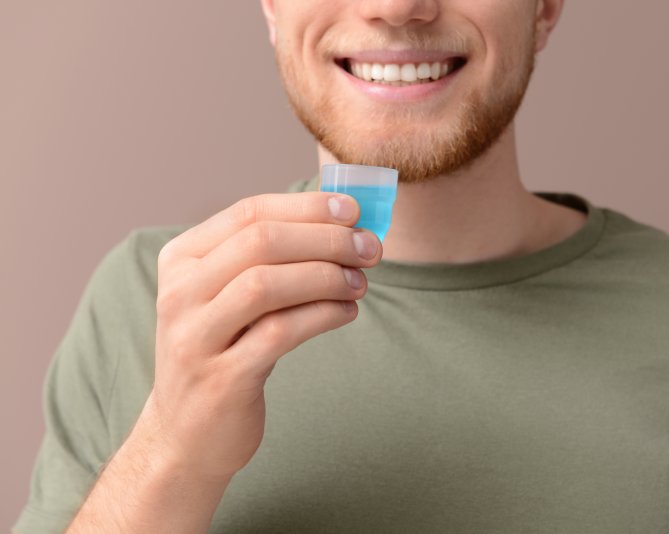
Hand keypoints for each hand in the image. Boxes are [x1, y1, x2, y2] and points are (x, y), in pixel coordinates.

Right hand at [133, 191, 380, 479]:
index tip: (353, 210)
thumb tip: (343, 225)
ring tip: (360, 282)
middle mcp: (179, 293)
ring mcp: (195, 337)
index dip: (306, 207)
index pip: (248, 213)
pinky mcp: (221, 378)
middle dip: (325, 239)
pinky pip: (280, 333)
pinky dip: (322, 315)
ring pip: (266, 284)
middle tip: (370, 248)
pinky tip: (347, 311)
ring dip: (326, 276)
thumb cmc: (222, 351)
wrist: (185, 434)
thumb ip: (268, 259)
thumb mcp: (227, 297)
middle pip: (260, 242)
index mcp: (181, 260)